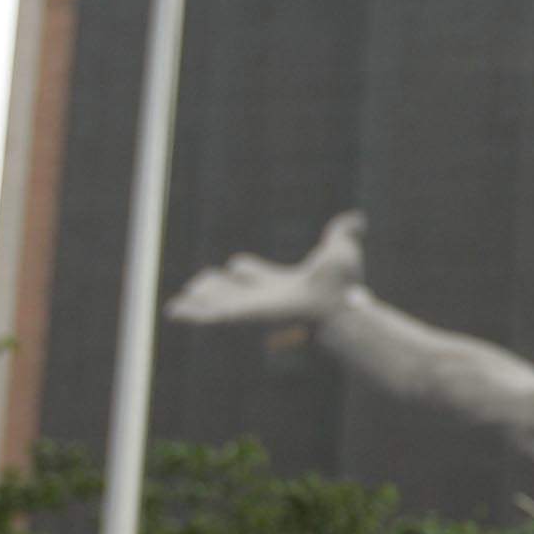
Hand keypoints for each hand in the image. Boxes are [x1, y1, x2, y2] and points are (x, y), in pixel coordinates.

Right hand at [167, 210, 368, 324]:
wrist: (334, 305)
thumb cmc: (341, 285)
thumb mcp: (341, 252)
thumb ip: (343, 234)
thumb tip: (358, 218)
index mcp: (280, 282)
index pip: (254, 273)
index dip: (246, 269)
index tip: (236, 265)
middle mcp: (263, 296)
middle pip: (231, 290)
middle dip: (215, 287)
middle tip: (197, 285)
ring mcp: (251, 307)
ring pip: (217, 301)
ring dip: (199, 300)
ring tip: (178, 304)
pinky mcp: (242, 315)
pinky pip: (210, 315)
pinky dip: (192, 313)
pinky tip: (174, 312)